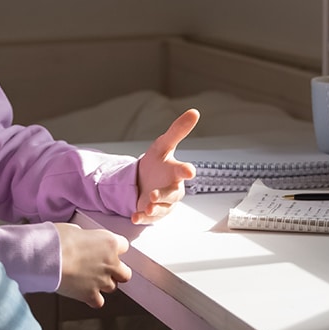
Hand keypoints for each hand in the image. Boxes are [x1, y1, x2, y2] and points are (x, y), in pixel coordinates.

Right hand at [54, 222, 130, 307]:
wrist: (46, 258)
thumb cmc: (57, 240)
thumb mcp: (75, 229)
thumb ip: (86, 237)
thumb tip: (83, 241)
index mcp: (109, 242)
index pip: (124, 246)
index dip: (115, 249)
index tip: (108, 251)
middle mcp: (110, 262)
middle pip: (125, 273)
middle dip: (116, 272)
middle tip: (103, 269)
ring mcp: (102, 280)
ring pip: (112, 287)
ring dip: (103, 285)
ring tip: (89, 280)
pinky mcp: (90, 295)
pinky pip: (98, 301)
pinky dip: (92, 298)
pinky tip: (84, 292)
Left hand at [133, 108, 199, 223]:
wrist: (143, 179)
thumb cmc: (157, 162)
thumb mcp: (163, 144)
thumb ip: (178, 130)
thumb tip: (194, 112)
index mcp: (176, 171)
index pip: (183, 170)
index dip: (186, 170)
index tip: (189, 171)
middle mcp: (172, 188)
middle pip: (173, 194)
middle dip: (165, 195)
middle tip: (154, 194)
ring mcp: (163, 202)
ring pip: (163, 207)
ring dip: (154, 208)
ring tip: (146, 206)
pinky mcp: (152, 212)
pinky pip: (149, 217)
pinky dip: (142, 217)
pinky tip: (135, 216)